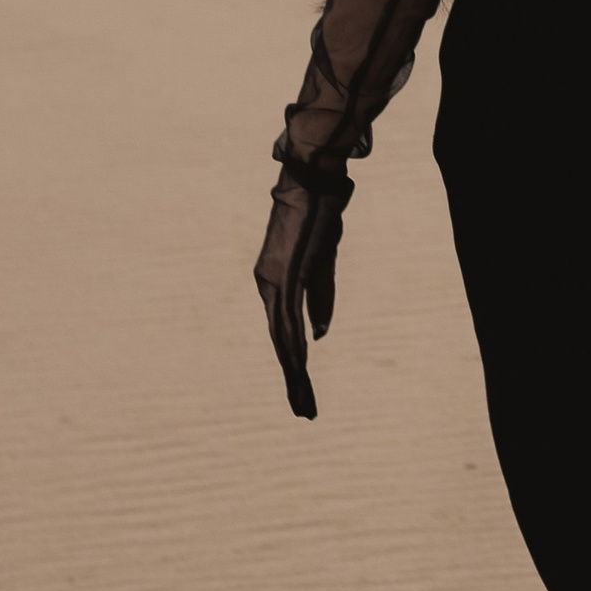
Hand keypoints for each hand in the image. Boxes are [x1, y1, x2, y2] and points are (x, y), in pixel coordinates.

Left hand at [254, 164, 349, 420]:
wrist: (310, 179)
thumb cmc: (318, 215)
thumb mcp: (323, 261)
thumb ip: (320, 297)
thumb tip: (319, 335)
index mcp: (276, 283)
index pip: (285, 332)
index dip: (295, 362)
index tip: (303, 389)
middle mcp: (268, 286)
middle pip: (281, 342)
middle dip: (294, 379)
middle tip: (304, 412)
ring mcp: (272, 282)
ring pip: (282, 338)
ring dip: (294, 372)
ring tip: (304, 403)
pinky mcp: (282, 275)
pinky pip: (287, 318)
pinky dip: (294, 346)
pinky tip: (300, 367)